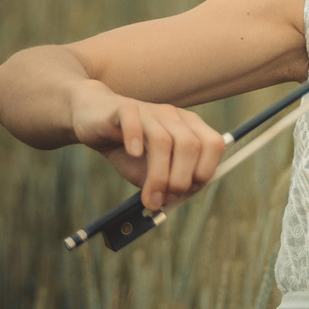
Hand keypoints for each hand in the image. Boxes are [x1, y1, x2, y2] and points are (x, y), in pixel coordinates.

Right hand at [68, 79, 226, 210]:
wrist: (94, 119)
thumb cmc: (128, 149)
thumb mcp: (149, 170)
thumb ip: (165, 183)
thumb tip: (174, 200)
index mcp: (190, 127)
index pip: (214, 144)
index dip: (205, 171)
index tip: (186, 192)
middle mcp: (174, 116)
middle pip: (190, 145)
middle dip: (180, 178)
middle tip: (164, 200)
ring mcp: (150, 110)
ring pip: (163, 140)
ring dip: (158, 174)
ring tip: (149, 197)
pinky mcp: (123, 108)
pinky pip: (132, 119)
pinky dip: (135, 138)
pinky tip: (133, 154)